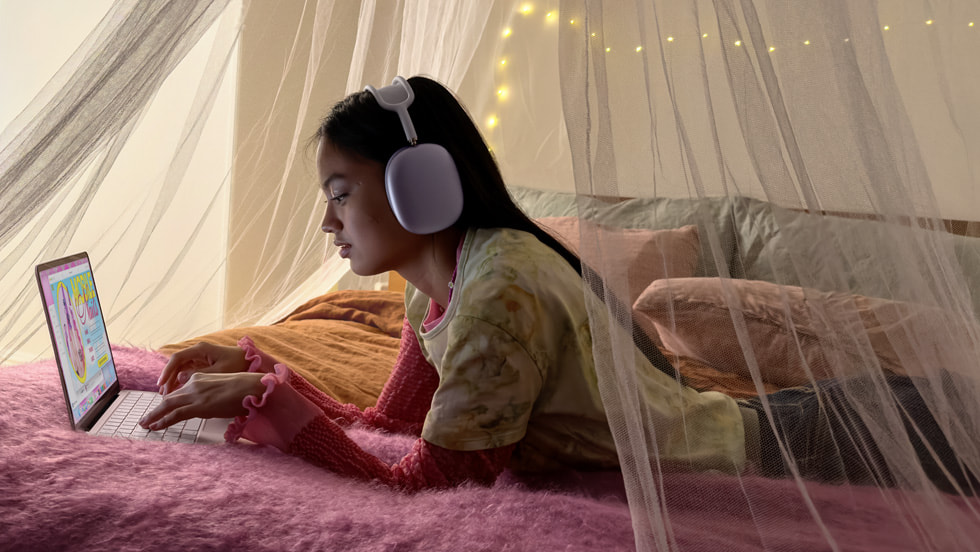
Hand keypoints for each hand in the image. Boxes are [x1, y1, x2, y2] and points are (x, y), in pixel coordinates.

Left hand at [139, 372, 265, 430]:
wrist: (252, 387)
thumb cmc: (245, 388)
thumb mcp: (223, 388)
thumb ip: (211, 393)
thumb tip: (208, 404)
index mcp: (200, 378)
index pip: (179, 391)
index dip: (167, 402)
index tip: (160, 410)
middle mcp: (194, 384)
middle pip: (169, 398)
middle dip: (155, 410)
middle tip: (145, 419)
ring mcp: (195, 394)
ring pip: (167, 406)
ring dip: (154, 416)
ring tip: (145, 425)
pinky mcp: (198, 406)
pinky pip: (175, 414)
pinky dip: (163, 421)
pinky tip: (155, 426)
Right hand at [157, 341, 249, 394]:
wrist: (251, 361)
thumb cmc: (238, 363)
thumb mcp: (220, 371)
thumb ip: (201, 374)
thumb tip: (180, 379)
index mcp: (201, 350)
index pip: (177, 359)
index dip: (167, 371)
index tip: (161, 384)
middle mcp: (198, 352)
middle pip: (177, 365)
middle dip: (168, 379)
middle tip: (162, 394)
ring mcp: (200, 358)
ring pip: (180, 369)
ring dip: (173, 381)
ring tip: (167, 396)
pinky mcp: (203, 365)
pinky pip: (187, 372)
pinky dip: (182, 382)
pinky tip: (178, 393)